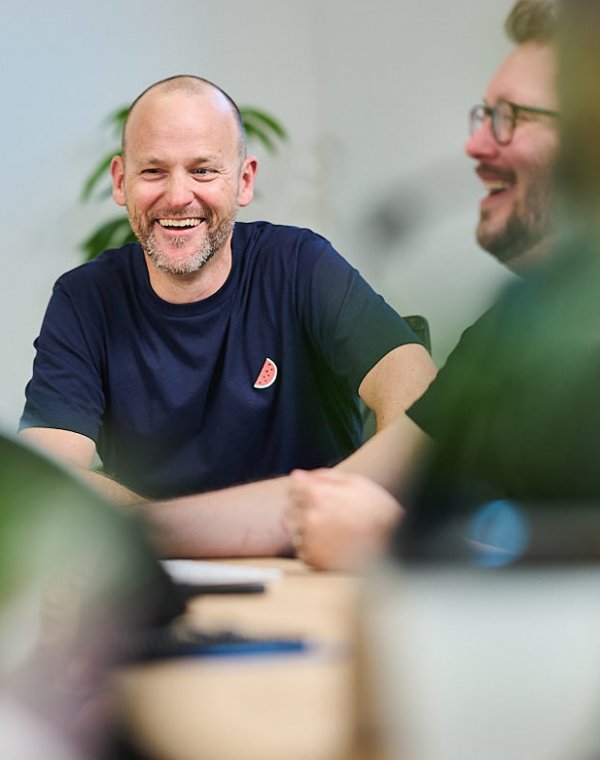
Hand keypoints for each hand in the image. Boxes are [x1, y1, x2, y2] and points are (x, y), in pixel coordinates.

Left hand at [285, 468, 402, 570]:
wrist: (394, 545)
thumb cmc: (377, 510)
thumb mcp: (356, 483)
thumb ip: (323, 476)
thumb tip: (297, 475)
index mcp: (317, 494)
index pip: (292, 489)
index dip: (304, 493)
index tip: (318, 500)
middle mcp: (309, 516)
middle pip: (289, 512)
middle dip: (302, 513)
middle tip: (327, 519)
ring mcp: (310, 539)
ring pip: (295, 533)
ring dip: (307, 533)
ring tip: (333, 535)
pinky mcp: (313, 560)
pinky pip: (303, 552)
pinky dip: (314, 550)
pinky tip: (334, 548)